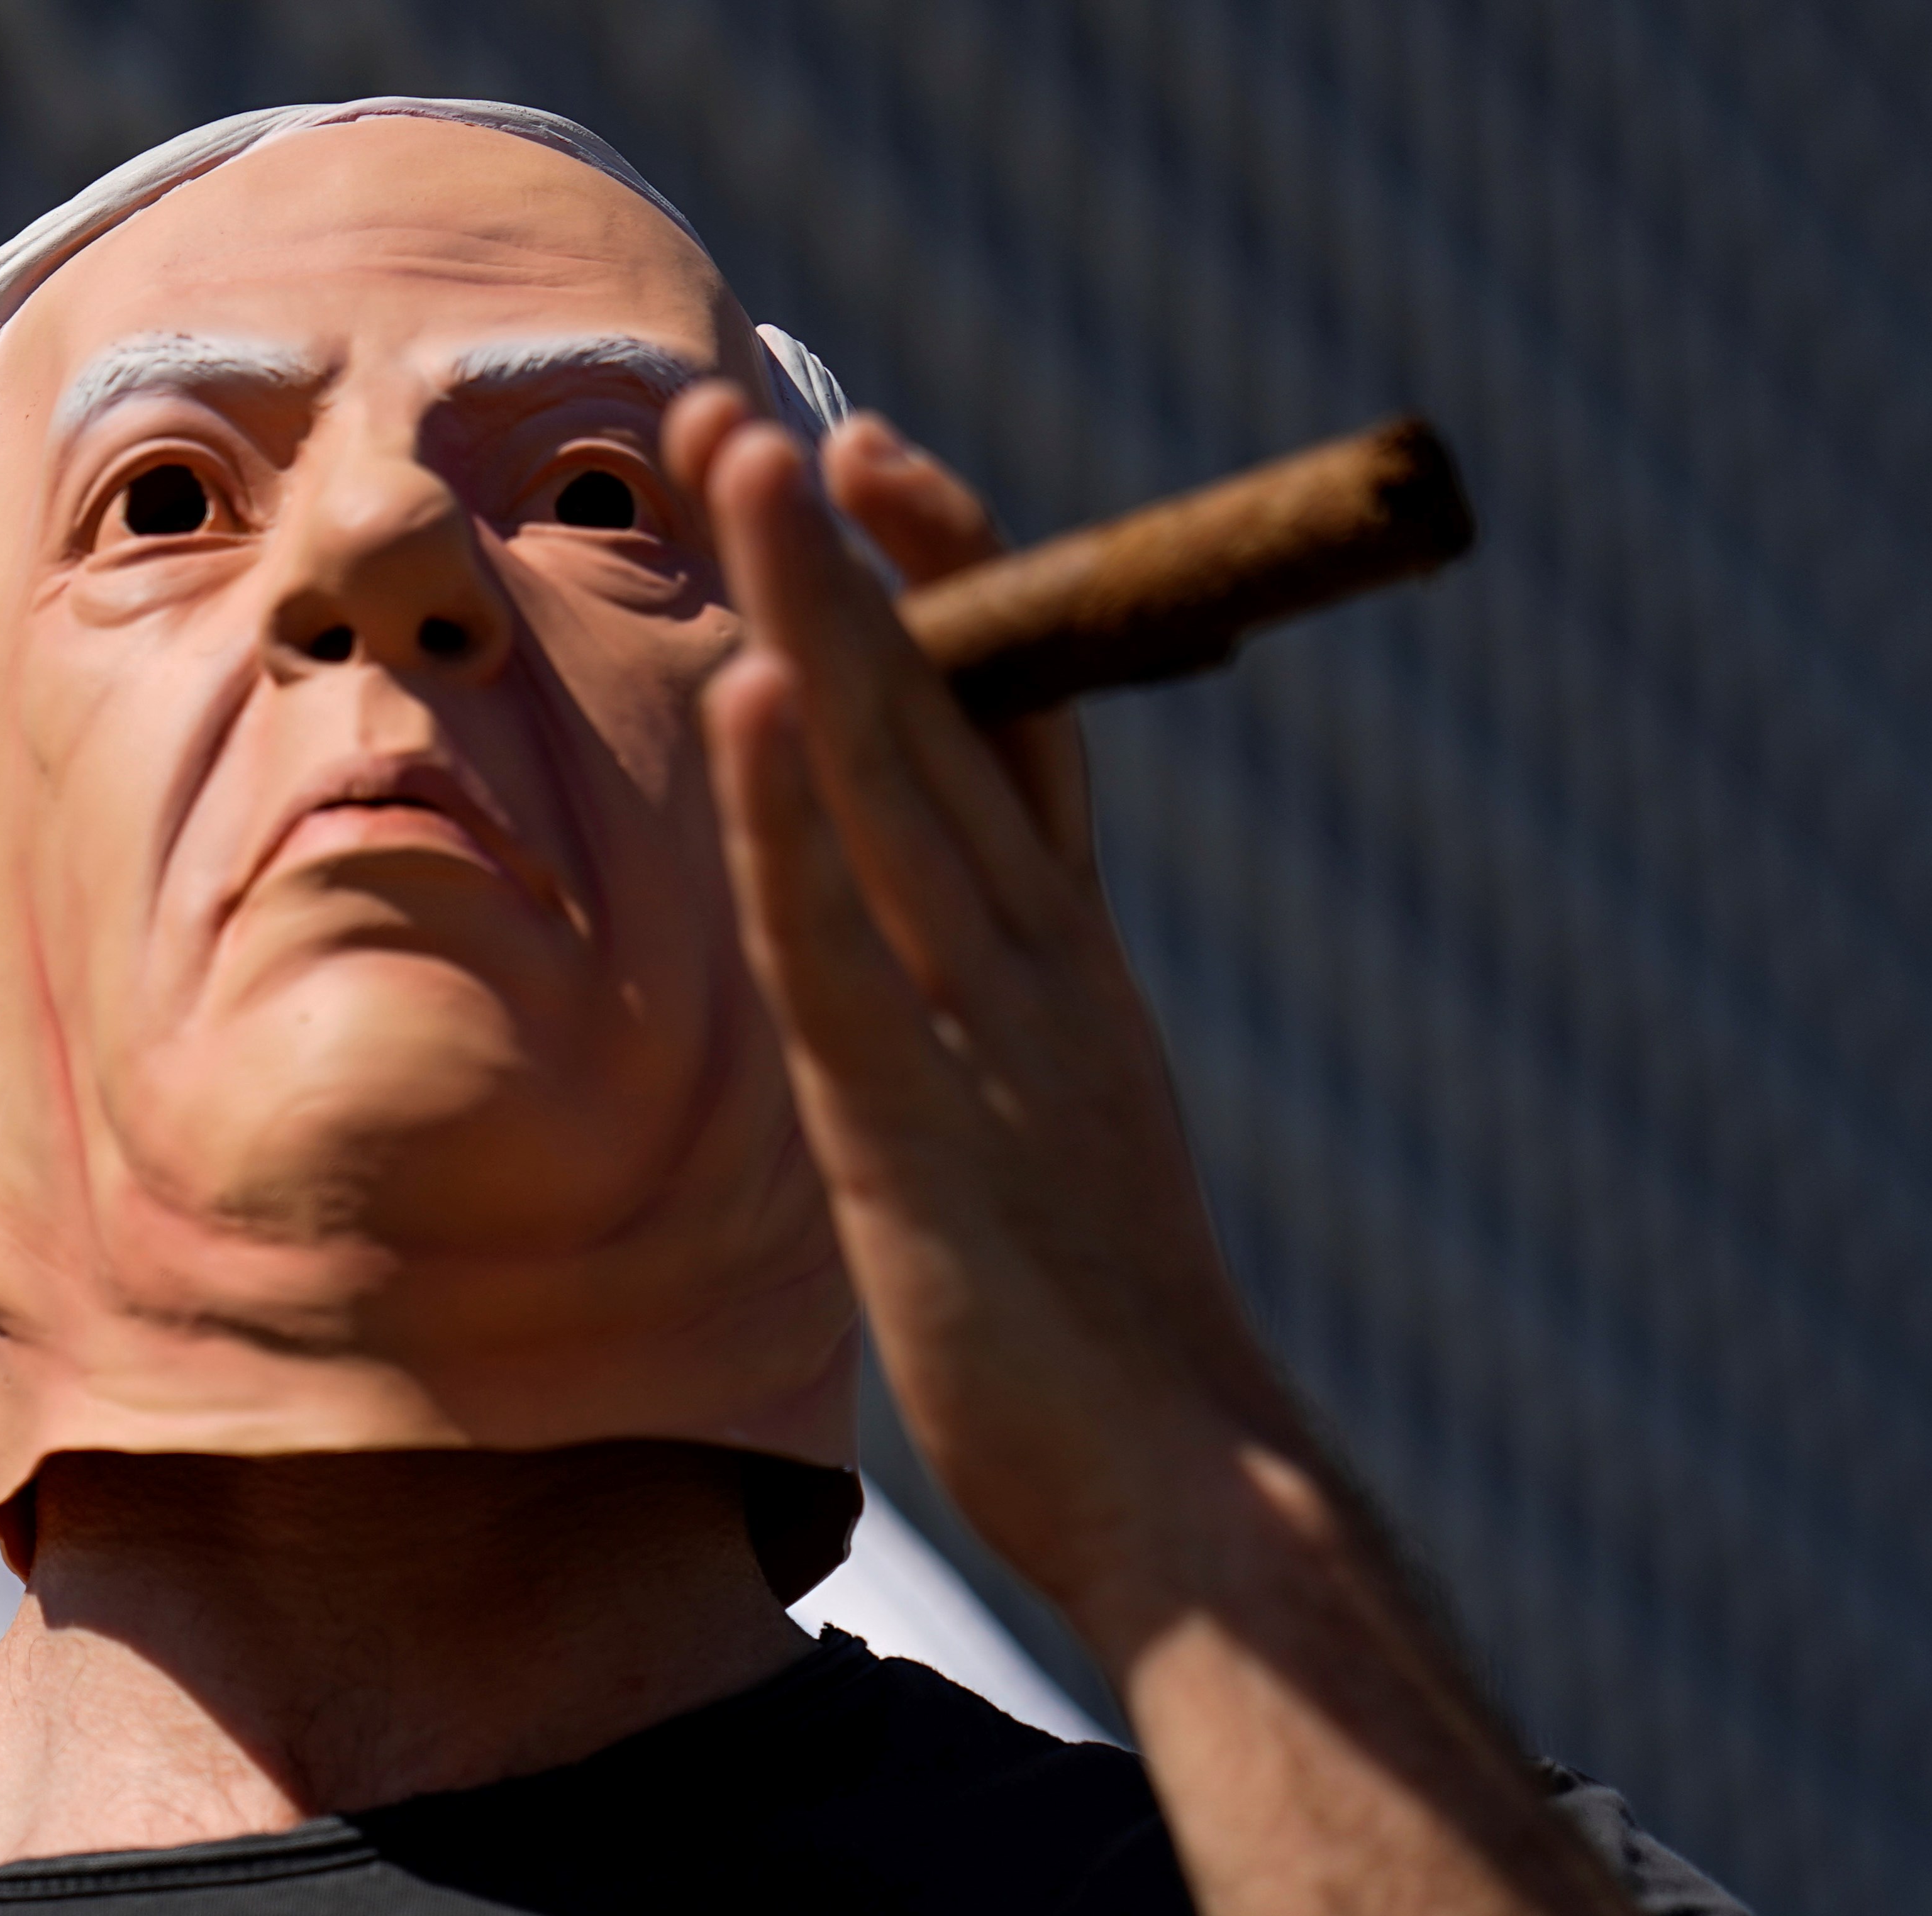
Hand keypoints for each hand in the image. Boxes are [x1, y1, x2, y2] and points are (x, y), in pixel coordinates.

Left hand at [665, 386, 1307, 1652]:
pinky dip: (798, 818)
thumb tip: (935, 1041)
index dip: (950, 577)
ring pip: (893, 779)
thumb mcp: (1050, 1160)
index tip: (873, 453)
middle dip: (849, 547)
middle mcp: (1038, 965)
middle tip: (753, 407)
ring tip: (741, 465)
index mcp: (1072, 970)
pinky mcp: (918, 1126)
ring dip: (814, 614)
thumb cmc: (1111, 1355)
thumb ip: (997, 1070)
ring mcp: (986, 1033)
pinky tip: (753, 698)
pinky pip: (843, 941)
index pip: (1013, 722)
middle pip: (947, 707)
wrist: (1190, 1492)